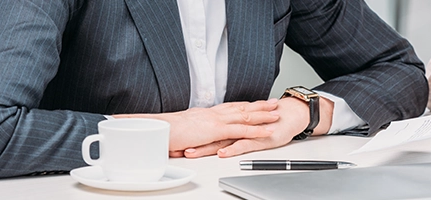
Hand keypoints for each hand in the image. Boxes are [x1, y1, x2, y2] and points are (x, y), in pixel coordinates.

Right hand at [114, 100, 279, 150]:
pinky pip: (241, 130)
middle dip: (258, 105)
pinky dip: (256, 130)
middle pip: (239, 107)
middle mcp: (211, 113)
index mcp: (202, 114)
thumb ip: (188, 134)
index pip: (228, 107)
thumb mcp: (178, 131)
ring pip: (244, 115)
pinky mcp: (215, 129)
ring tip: (277, 113)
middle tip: (273, 102)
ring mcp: (214, 120)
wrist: (153, 130)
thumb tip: (189, 141)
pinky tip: (267, 130)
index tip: (254, 102)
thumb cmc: (160, 132)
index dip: (242, 105)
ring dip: (262, 114)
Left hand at [180, 97, 334, 157]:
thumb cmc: (268, 120)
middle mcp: (234, 126)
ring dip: (206, 147)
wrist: (290, 113)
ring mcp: (246, 132)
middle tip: (174, 148)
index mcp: (228, 122)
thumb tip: (208, 136)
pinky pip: (243, 145)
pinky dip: (232, 149)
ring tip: (191, 153)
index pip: (204, 129)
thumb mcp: (241, 125)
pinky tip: (222, 153)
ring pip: (222, 140)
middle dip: (191, 141)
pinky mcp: (258, 139)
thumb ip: (226, 129)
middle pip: (208, 135)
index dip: (188, 135)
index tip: (171, 140)